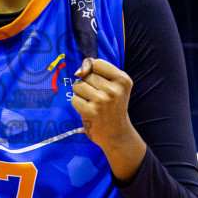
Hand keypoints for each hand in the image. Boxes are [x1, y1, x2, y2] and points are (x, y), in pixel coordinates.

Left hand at [70, 57, 145, 181]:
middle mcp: (114, 90)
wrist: (117, 134)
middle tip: (98, 96)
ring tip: (92, 102)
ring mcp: (102, 102)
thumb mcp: (116, 86)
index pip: (97, 63)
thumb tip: (81, 67)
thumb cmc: (114, 106)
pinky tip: (88, 110)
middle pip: (86, 75)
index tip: (99, 81)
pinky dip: (78, 104)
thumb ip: (99, 71)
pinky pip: (74, 99)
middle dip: (87, 83)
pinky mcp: (90, 112)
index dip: (92, 70)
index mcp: (123, 80)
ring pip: (78, 85)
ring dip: (81, 93)